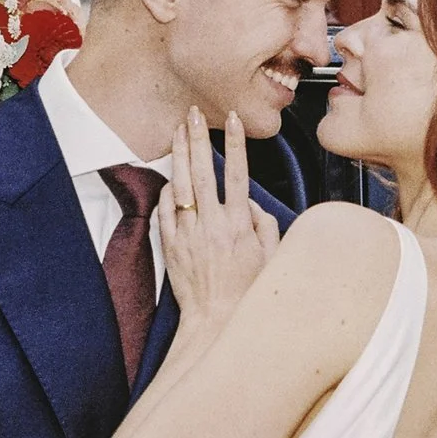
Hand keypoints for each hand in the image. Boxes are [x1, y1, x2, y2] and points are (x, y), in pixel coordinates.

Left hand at [155, 106, 278, 334]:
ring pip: (181, 186)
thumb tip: (251, 204)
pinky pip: (164, 211)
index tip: (233, 121)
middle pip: (203, 172)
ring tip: (177, 131)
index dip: (235, 144)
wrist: (216, 324)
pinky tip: (168, 176)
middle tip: (193, 113)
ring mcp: (188, 235)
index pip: (238, 174)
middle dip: (198, 138)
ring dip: (180, 155)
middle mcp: (212, 226)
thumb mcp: (272, 258)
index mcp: (239, 226)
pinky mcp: (170, 247)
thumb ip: (265, 225)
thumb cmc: (247, 295)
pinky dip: (166, 191)